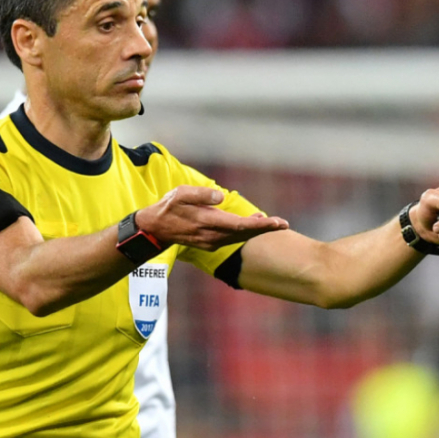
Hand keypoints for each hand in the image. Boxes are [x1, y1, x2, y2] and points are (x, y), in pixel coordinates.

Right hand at [135, 185, 288, 250]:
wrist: (154, 229)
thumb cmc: (168, 207)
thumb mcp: (180, 194)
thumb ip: (201, 194)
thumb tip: (221, 196)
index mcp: (208, 222)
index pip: (240, 225)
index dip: (260, 224)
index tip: (277, 222)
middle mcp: (212, 236)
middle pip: (244, 233)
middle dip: (264, 228)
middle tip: (283, 223)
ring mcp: (211, 242)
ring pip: (239, 237)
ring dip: (255, 230)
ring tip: (271, 222)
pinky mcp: (210, 243)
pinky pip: (232, 238)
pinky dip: (244, 232)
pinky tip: (252, 224)